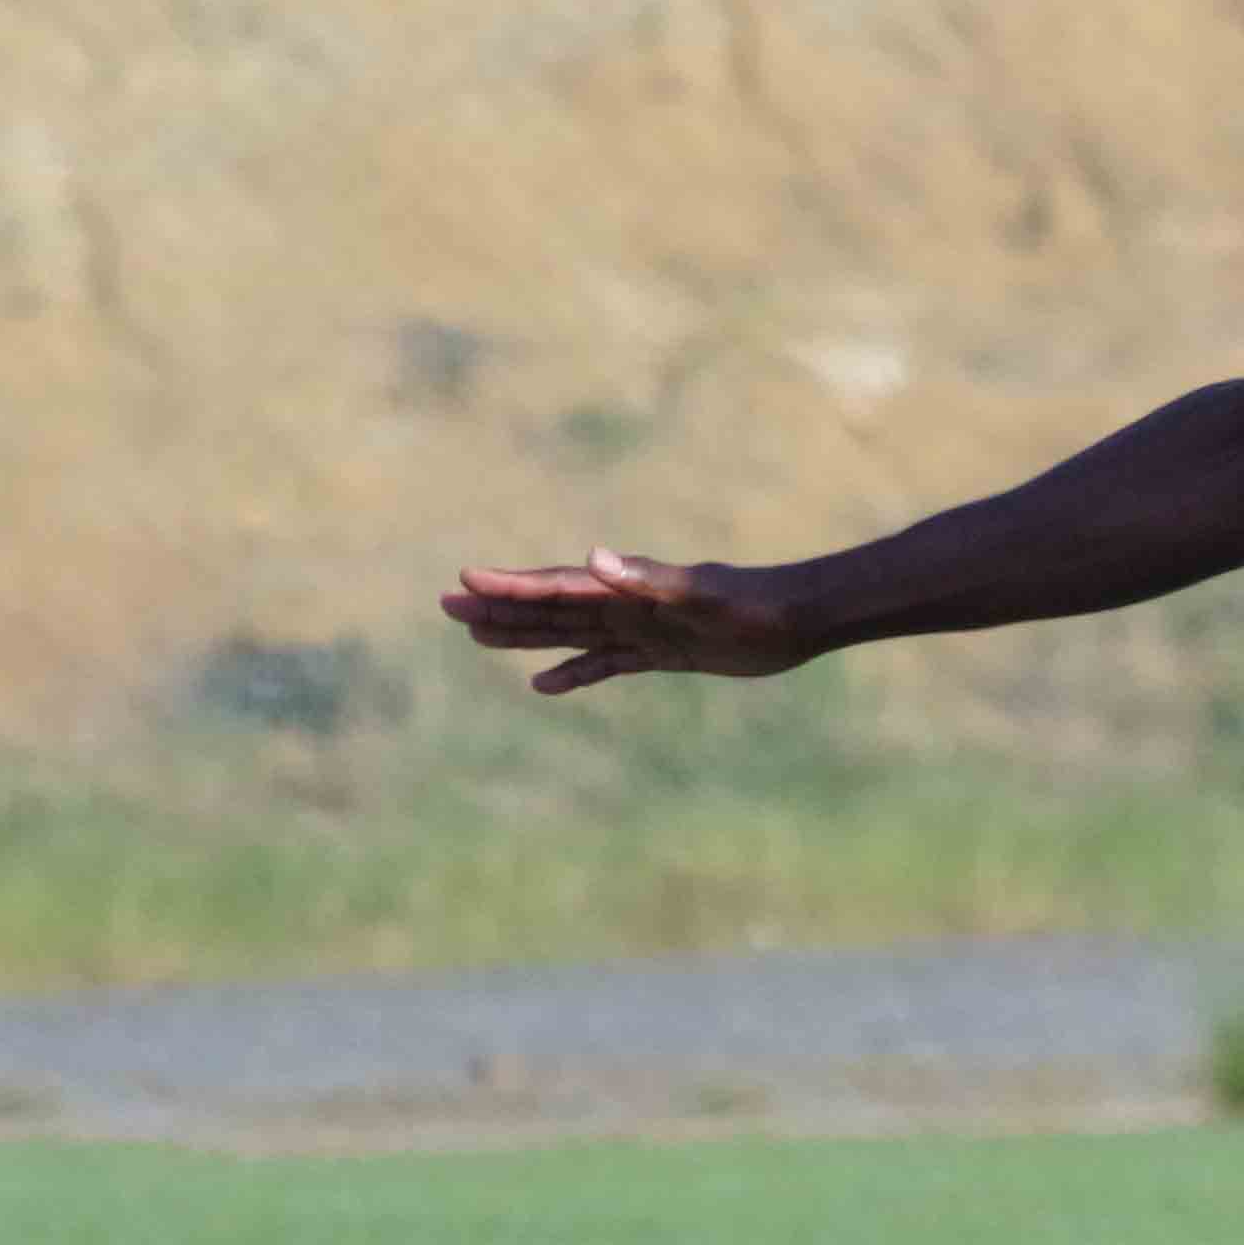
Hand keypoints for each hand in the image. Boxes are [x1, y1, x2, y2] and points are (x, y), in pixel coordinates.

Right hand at [439, 548, 823, 695]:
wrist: (795, 619)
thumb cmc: (752, 603)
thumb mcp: (699, 594)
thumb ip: (648, 579)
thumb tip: (595, 559)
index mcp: (625, 589)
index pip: (557, 585)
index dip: (511, 583)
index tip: (464, 578)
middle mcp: (626, 606)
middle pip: (550, 607)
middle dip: (500, 606)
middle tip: (448, 603)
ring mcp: (641, 630)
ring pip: (568, 633)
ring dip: (524, 635)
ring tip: (476, 634)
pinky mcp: (661, 653)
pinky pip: (604, 664)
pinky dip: (573, 672)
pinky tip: (542, 684)